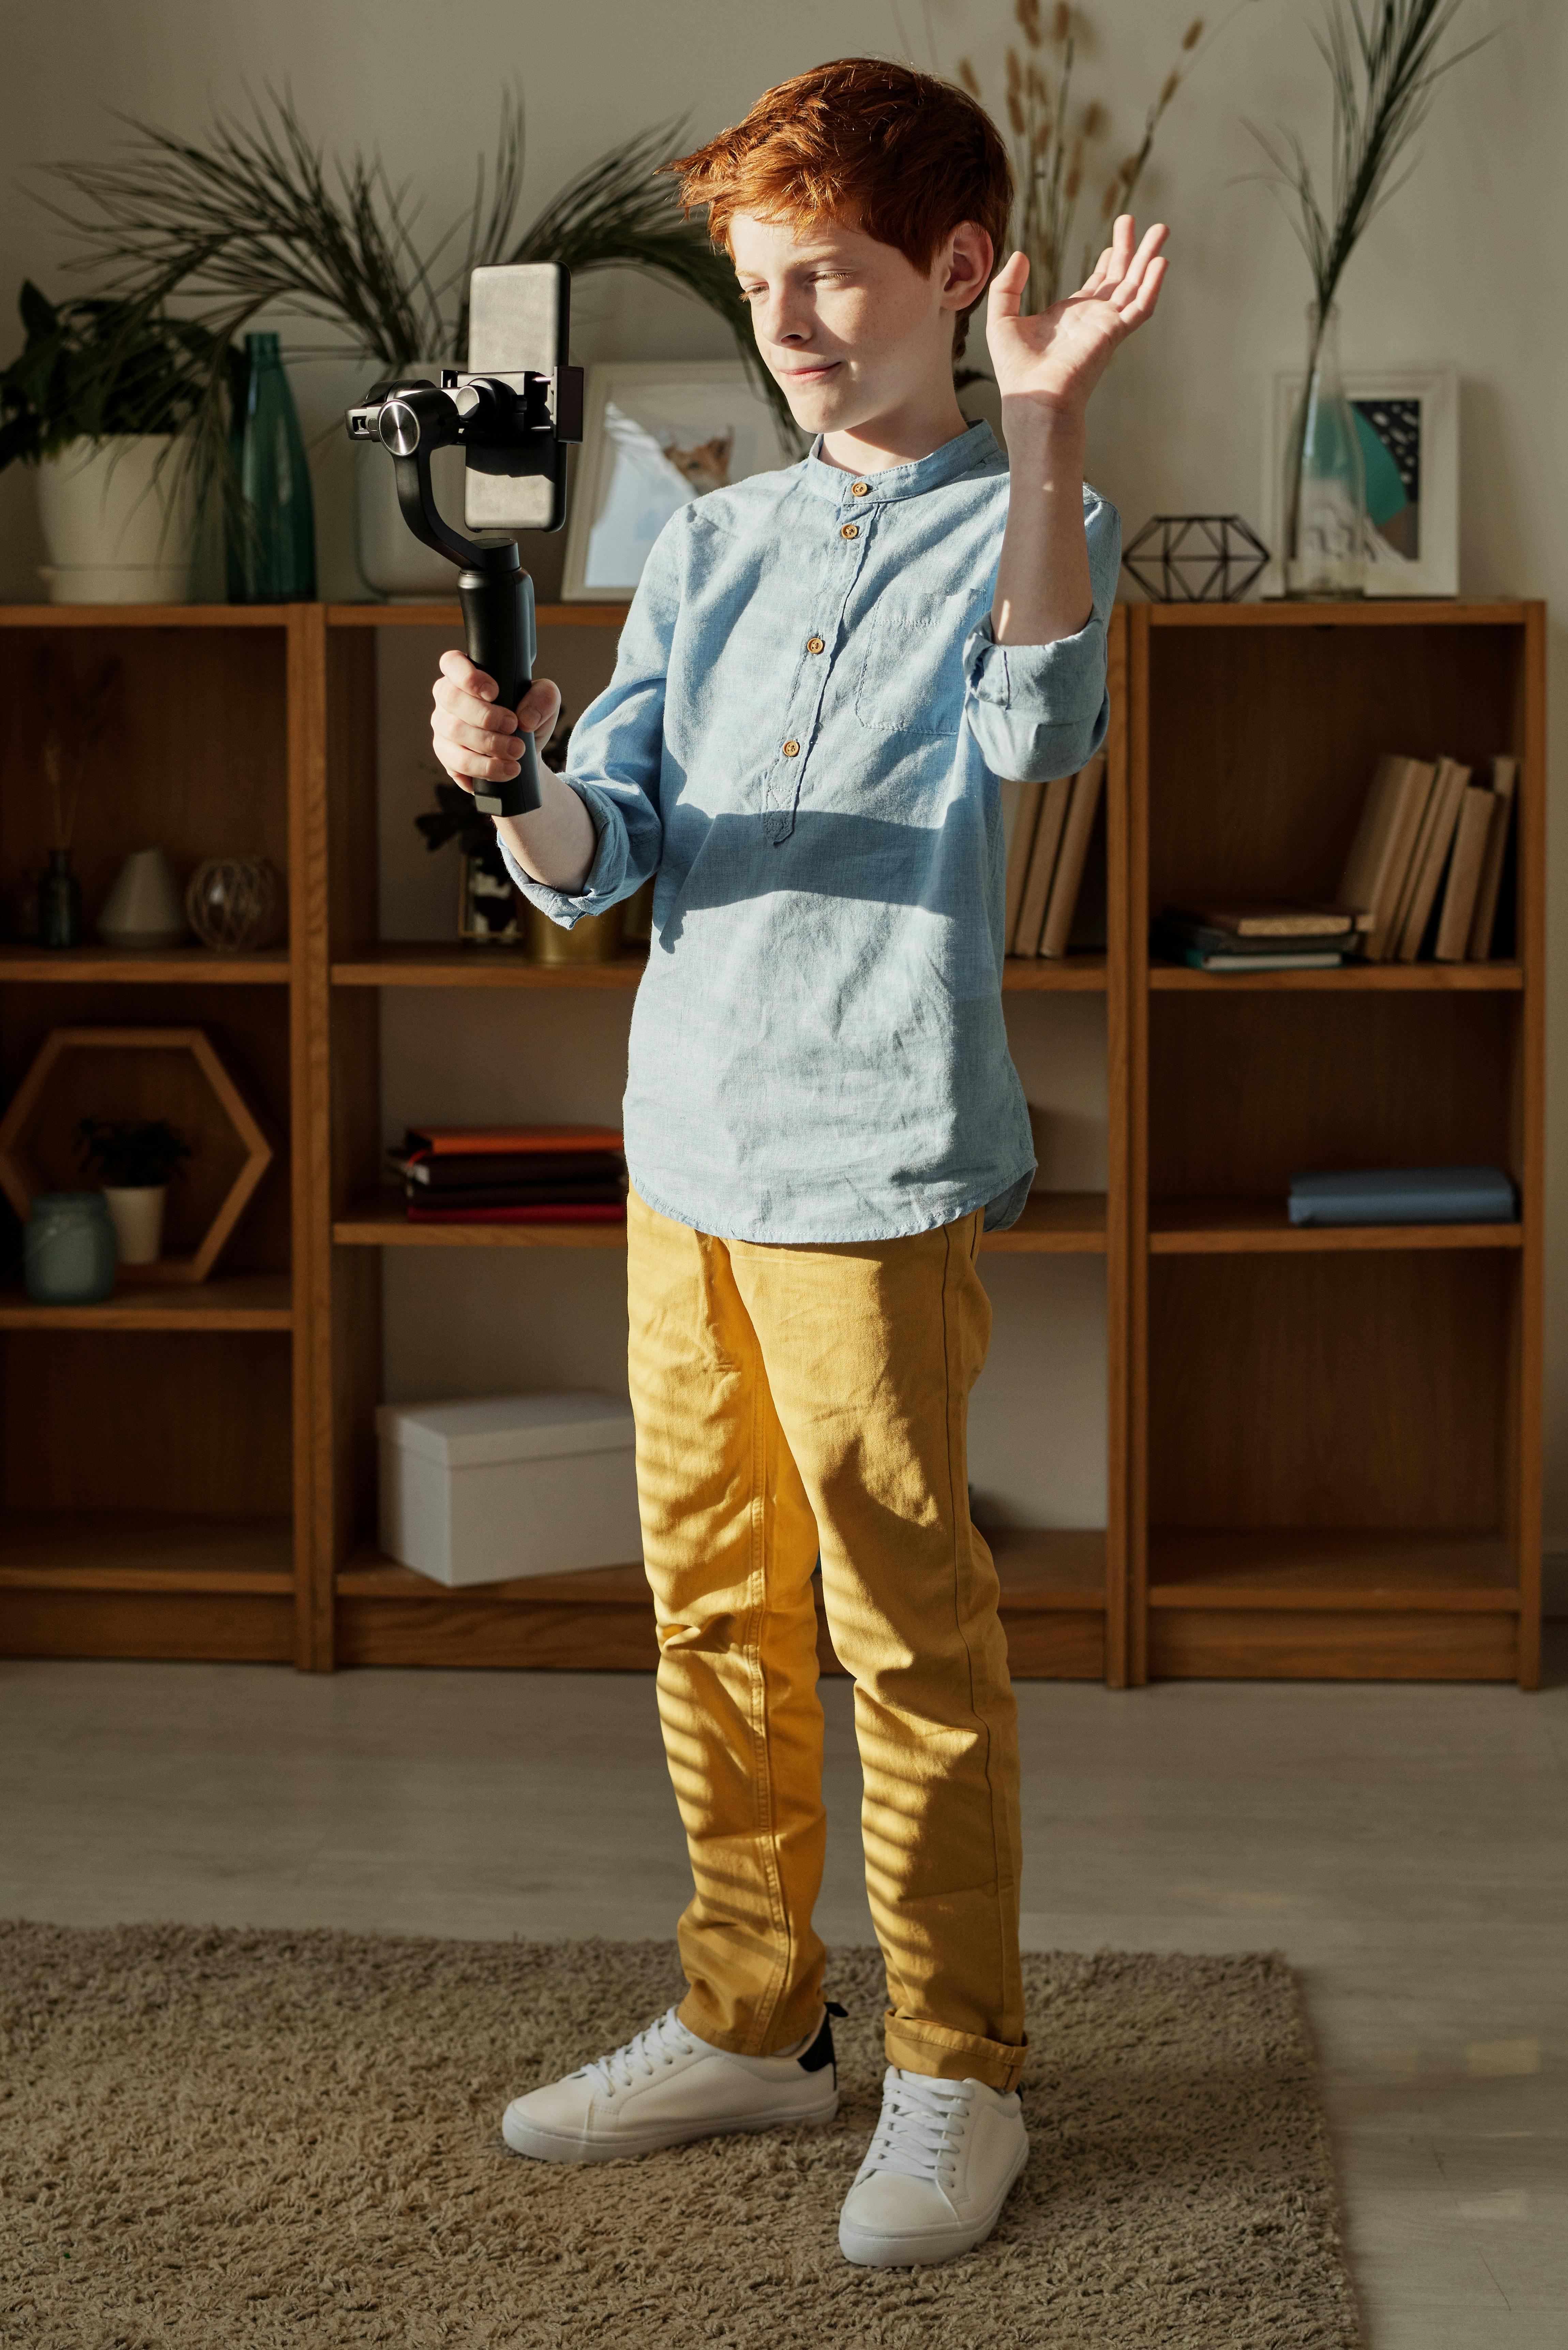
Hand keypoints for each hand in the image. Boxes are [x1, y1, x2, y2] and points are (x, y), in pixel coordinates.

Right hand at [431, 650, 560, 793]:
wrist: (523, 754)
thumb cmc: (527, 719)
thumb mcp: (545, 702)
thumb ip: (544, 696)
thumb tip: (525, 718)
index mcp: (466, 675)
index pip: (452, 663)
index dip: (468, 676)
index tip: (494, 692)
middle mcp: (448, 699)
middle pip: (451, 698)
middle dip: (485, 715)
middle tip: (513, 726)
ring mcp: (443, 727)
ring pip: (454, 731)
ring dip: (489, 743)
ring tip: (517, 751)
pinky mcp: (447, 755)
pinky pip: (458, 762)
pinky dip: (486, 767)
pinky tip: (507, 769)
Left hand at [986, 216, 1167, 430]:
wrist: (1033, 398)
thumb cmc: (1017, 371)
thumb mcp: (1002, 320)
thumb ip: (1007, 286)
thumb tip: (1020, 255)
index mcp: (1070, 317)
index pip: (1097, 285)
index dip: (1107, 261)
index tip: (1116, 241)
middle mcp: (1092, 319)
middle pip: (1119, 277)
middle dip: (1129, 249)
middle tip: (1132, 219)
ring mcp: (1106, 325)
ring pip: (1135, 285)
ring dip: (1148, 258)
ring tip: (1161, 229)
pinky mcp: (1114, 333)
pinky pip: (1140, 307)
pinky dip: (1152, 285)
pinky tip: (1161, 262)